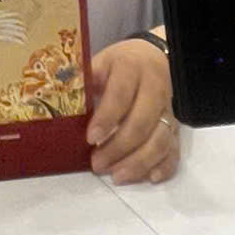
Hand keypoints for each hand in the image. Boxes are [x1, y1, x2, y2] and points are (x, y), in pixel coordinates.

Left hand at [87, 39, 178, 184]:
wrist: (154, 56)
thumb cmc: (119, 64)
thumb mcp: (101, 62)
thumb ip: (85, 82)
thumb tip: (58, 102)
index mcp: (131, 68)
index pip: (120, 95)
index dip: (106, 118)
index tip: (90, 138)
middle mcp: (155, 88)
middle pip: (141, 123)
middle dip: (118, 148)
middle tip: (97, 164)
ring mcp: (169, 109)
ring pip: (160, 140)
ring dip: (138, 163)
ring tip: (117, 176)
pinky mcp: (177, 127)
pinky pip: (175, 149)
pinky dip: (165, 166)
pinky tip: (149, 177)